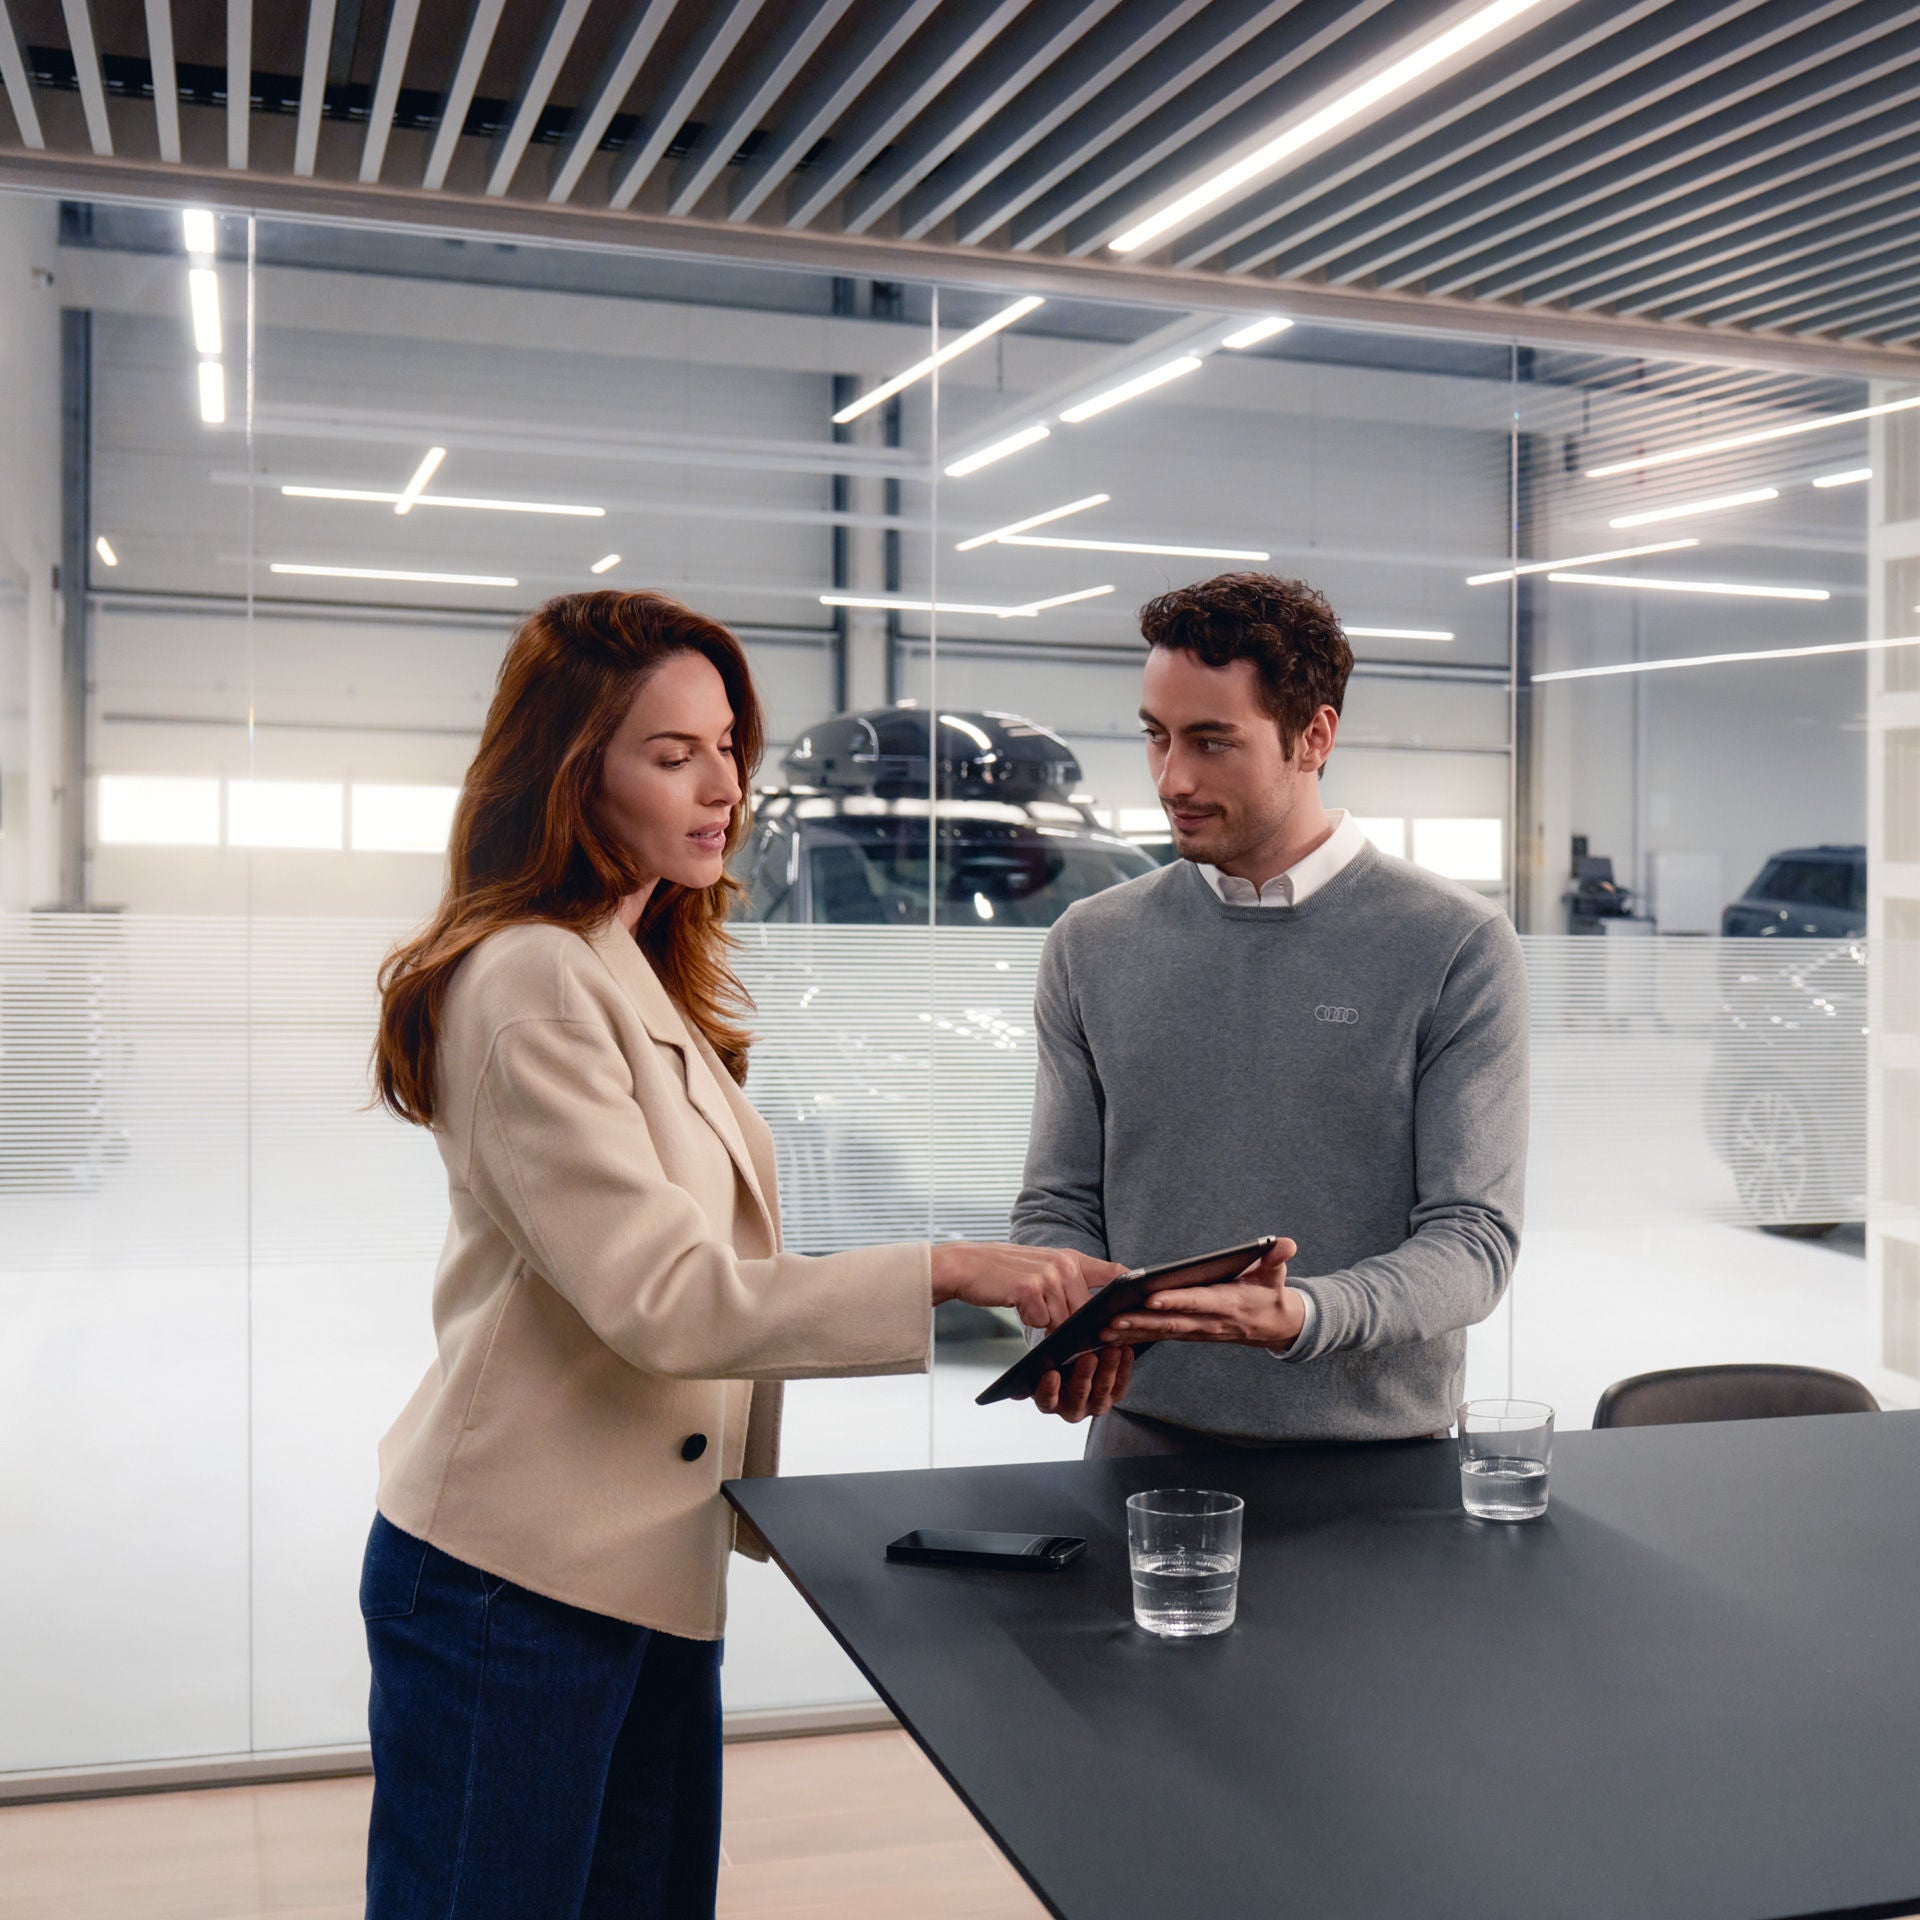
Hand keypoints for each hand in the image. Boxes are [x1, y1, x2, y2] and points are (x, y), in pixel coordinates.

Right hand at [931, 1242, 1126, 1330]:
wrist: (969, 1265)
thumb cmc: (1008, 1274)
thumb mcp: (1045, 1269)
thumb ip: (1070, 1284)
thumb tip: (1094, 1317)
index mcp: (1073, 1258)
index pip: (1115, 1274)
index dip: (1129, 1292)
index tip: (1136, 1309)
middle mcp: (1064, 1264)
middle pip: (1086, 1312)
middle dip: (1078, 1329)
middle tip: (1066, 1335)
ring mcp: (1048, 1275)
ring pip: (1064, 1321)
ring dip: (1051, 1329)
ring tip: (1037, 1319)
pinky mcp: (1029, 1289)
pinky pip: (1041, 1322)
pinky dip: (1032, 1325)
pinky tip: (1021, 1310)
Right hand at [1028, 1343, 1133, 1423]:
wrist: (1072, 1362)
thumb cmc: (1053, 1360)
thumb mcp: (1042, 1361)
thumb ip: (1036, 1366)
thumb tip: (1025, 1373)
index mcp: (1048, 1401)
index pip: (1046, 1400)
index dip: (1049, 1389)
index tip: (1051, 1374)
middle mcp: (1071, 1409)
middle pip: (1078, 1395)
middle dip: (1084, 1375)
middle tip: (1088, 1357)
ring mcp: (1094, 1405)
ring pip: (1102, 1391)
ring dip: (1107, 1370)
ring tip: (1111, 1350)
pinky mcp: (1113, 1397)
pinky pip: (1120, 1385)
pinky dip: (1123, 1368)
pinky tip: (1125, 1351)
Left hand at [1101, 1237, 1303, 1350]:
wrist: (1273, 1325)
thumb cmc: (1269, 1293)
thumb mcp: (1276, 1275)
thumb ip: (1276, 1259)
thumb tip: (1287, 1243)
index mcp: (1228, 1304)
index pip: (1198, 1302)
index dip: (1175, 1301)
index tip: (1151, 1296)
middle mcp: (1210, 1321)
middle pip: (1171, 1323)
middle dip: (1141, 1322)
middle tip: (1111, 1319)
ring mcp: (1198, 1331)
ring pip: (1161, 1334)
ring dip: (1132, 1333)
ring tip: (1102, 1331)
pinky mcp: (1189, 1334)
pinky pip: (1160, 1337)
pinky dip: (1136, 1338)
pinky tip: (1111, 1337)